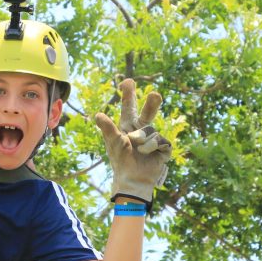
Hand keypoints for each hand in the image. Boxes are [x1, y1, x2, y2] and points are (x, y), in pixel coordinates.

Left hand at [94, 78, 171, 206]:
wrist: (133, 179)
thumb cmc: (120, 161)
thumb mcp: (113, 142)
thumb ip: (107, 128)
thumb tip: (98, 115)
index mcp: (128, 126)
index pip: (129, 107)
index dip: (129, 95)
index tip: (127, 81)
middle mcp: (142, 130)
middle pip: (148, 112)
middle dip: (152, 103)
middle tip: (155, 94)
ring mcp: (153, 138)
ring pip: (151, 130)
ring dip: (143, 139)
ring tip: (137, 148)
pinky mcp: (163, 148)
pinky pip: (161, 140)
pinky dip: (152, 146)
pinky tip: (147, 154)